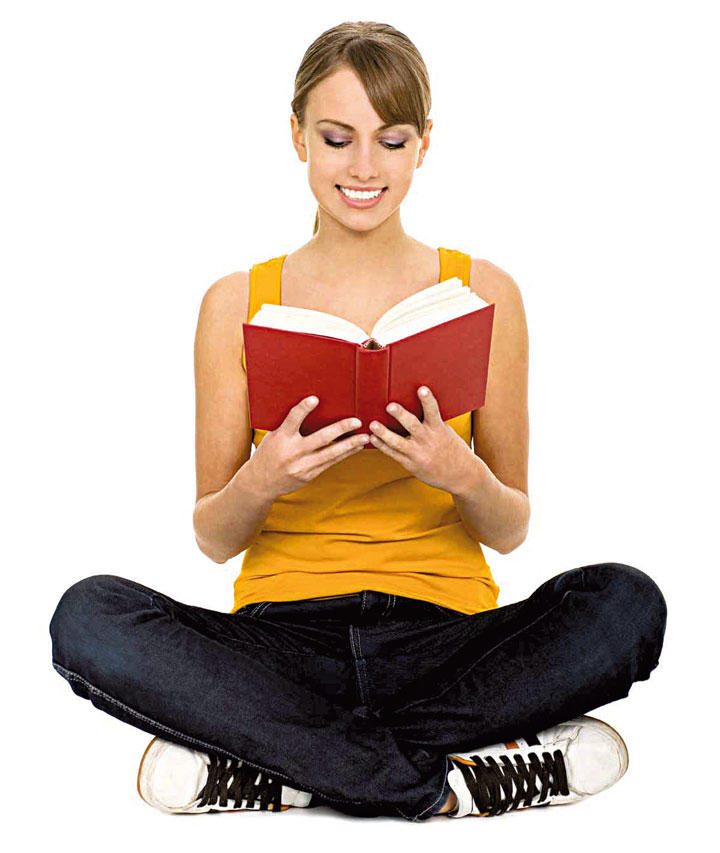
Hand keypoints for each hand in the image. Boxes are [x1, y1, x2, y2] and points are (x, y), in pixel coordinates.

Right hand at [250, 396, 370, 498]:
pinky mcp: (308, 475)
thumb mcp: (273, 436)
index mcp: (281, 438)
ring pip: (330, 454)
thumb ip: (289, 426)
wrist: (260, 483)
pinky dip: (344, 454)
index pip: (292, 420)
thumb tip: (312, 407)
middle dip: (340, 429)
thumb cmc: (269, 453)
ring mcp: (302, 466)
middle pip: (320, 438)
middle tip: (356, 421)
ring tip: (364, 437)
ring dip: (350, 445)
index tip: (314, 399)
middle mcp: (292, 452)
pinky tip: (355, 448)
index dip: (303, 409)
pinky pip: (330, 463)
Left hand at [367, 386, 474, 492]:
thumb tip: (417, 405)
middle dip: (401, 415)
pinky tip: (373, 439)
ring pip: (398, 442)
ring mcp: (418, 453)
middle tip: (389, 406)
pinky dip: (382, 446)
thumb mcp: (446, 432)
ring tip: (373, 424)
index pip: (433, 411)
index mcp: (438, 429)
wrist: (461, 475)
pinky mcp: (411, 464)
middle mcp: (428, 440)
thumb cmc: (452, 449)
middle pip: (412, 426)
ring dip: (384, 433)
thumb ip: (431, 421)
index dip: (427, 400)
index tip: (422, 389)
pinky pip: (394, 454)